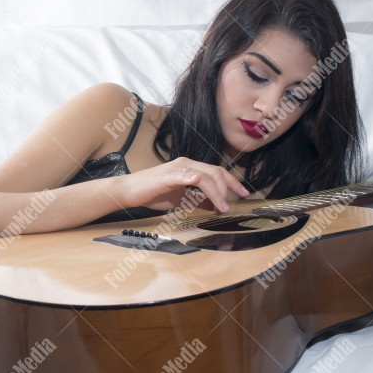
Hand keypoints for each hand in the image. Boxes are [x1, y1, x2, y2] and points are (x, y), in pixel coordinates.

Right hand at [117, 157, 249, 213]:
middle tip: (231, 206)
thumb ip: (197, 199)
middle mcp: (186, 164)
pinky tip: (199, 182)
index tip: (244, 194)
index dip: (233, 182)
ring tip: (221, 208)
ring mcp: (176, 169)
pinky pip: (183, 175)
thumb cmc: (152, 193)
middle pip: (216, 172)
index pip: (217, 172)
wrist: (129, 191)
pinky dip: (193, 178)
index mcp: (190, 168)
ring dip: (217, 193)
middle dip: (229, 189)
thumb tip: (213, 205)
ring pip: (205, 176)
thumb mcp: (180, 198)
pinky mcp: (166, 176)